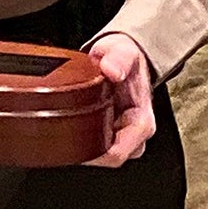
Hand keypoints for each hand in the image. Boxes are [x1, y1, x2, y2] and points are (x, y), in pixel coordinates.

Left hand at [82, 34, 155, 166]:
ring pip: (98, 153)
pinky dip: (82, 136)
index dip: (93, 153)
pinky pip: (93, 145)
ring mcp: (123, 137)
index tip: (74, 138)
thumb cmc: (126, 58)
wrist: (124, 57)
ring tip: (71, 122)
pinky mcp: (111, 135)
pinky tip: (75, 122)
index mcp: (141, 122)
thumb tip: (112, 70)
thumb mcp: (123, 51)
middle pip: (104, 158)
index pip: (117, 154)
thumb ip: (118, 58)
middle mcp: (134, 134)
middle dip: (84, 148)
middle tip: (66, 128)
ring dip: (82, 142)